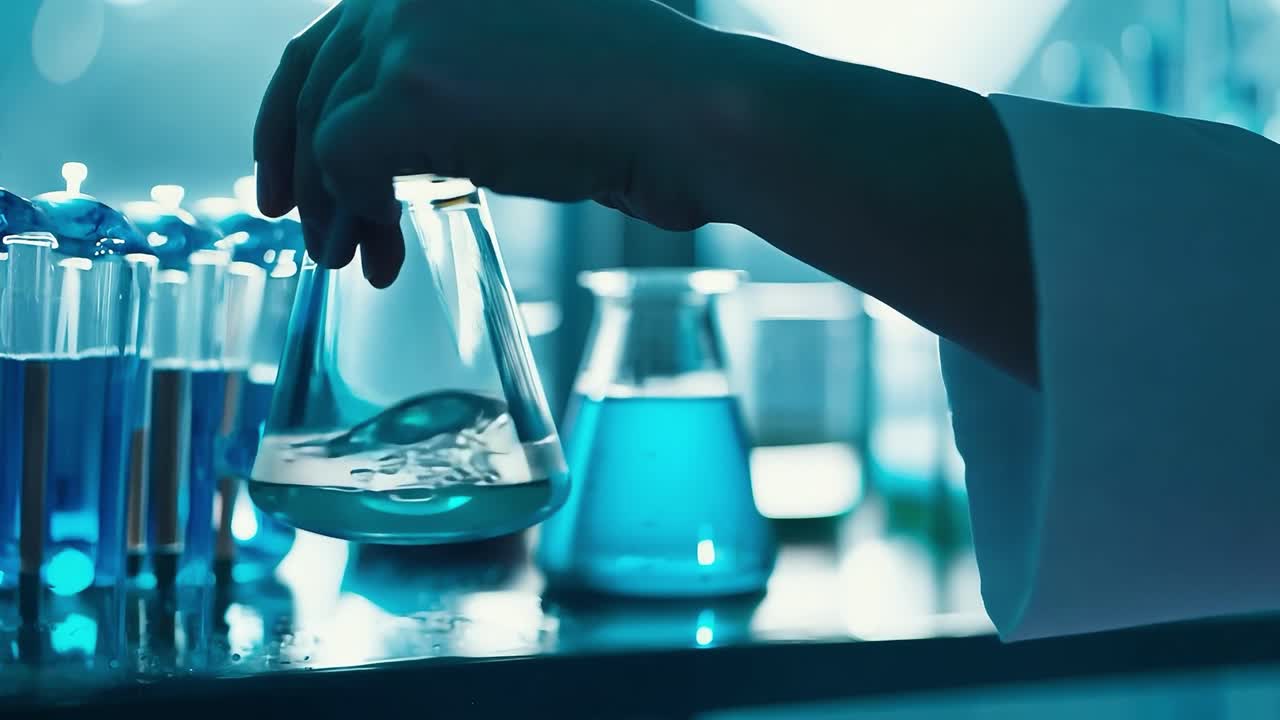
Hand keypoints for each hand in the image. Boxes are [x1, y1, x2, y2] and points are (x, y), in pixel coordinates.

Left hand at [254, 0, 720, 286]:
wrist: (688, 115)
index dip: (299, 106)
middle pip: (314, 77)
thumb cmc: (632, 100)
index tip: (295, 170)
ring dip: (334, 206)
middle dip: (302, 169)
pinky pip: (343, 159)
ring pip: (324, 126)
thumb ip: (453, 72)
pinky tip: (389, 246)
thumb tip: (379, 140)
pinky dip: (358, 207)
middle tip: (310, 234)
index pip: (334, 35)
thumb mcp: (523, 63)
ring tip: (357, 262)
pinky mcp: (412, 87)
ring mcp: (409, 28)